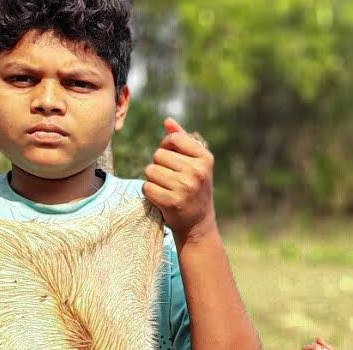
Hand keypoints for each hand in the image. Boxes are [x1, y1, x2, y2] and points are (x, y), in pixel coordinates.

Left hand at [143, 118, 216, 242]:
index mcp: (205, 159)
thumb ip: (183, 141)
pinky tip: (162, 198)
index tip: (175, 161)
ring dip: (154, 179)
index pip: (172, 140)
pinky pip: (147, 187)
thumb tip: (167, 121)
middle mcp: (197, 172)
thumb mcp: (196, 164)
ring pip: (150, 170)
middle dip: (160, 165)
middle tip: (172, 179)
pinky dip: (150, 192)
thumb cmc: (195, 189)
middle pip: (158, 155)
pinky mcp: (172, 202)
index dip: (167, 148)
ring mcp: (185, 187)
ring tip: (167, 189)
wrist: (199, 224)